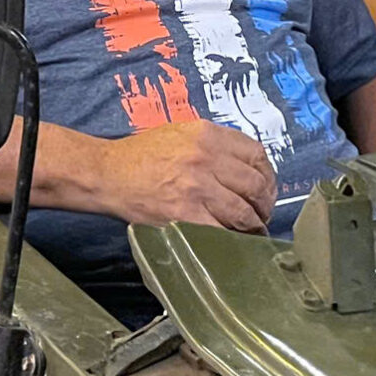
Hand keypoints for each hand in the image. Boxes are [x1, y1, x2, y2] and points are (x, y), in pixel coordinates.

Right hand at [87, 119, 274, 233]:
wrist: (108, 174)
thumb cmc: (141, 155)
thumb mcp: (180, 133)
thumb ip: (213, 144)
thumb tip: (245, 167)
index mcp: (206, 134)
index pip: (256, 154)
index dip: (267, 175)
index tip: (265, 188)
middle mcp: (206, 158)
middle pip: (255, 185)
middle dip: (264, 204)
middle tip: (262, 214)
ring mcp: (197, 188)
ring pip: (243, 212)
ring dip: (253, 226)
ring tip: (252, 231)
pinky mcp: (186, 216)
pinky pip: (222, 231)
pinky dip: (233, 240)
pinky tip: (234, 242)